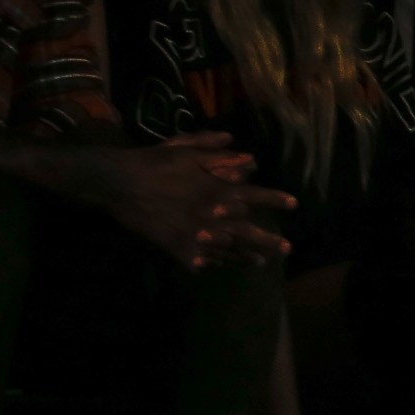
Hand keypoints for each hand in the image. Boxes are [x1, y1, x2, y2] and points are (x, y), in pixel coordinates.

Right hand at [97, 132, 296, 268]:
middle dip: (267, 239)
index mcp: (219, 187)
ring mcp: (197, 232)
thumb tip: (248, 158)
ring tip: (261, 262)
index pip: (256, 195)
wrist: (120, 180)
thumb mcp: (188, 148)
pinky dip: (208, 263)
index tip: (294, 205)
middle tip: (287, 248)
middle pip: (248, 230)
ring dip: (245, 256)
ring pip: (228, 248)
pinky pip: (199, 259)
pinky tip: (215, 267)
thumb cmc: (155, 160)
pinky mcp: (178, 246)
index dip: (275, 200)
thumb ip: (219, 152)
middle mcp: (214, 212)